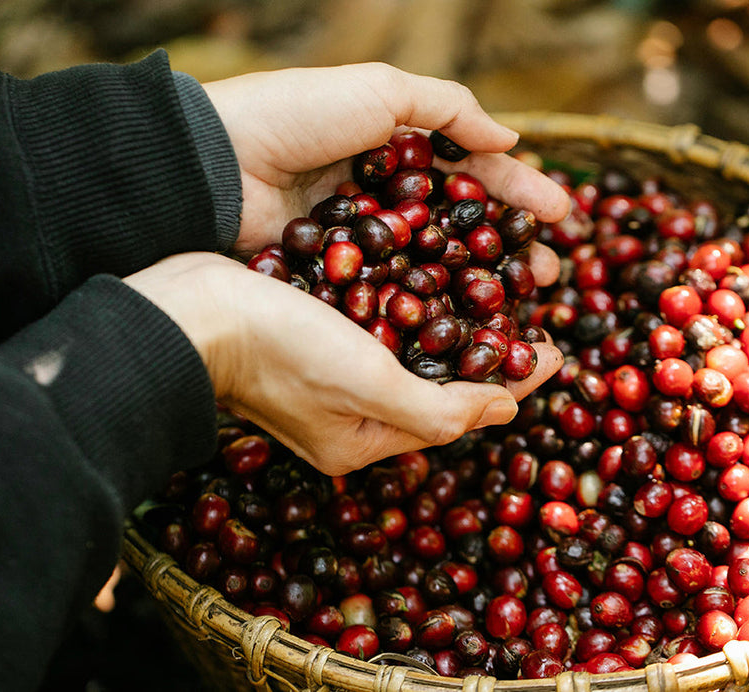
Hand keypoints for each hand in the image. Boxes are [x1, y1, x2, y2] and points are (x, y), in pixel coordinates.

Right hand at [124, 253, 562, 475]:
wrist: (191, 312)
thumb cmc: (279, 351)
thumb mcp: (367, 386)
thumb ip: (439, 408)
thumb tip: (506, 410)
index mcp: (365, 438)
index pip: (460, 413)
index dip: (514, 381)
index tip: (557, 349)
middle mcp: (350, 412)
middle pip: (438, 383)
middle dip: (489, 352)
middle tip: (532, 314)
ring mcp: (328, 375)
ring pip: (411, 351)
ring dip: (455, 323)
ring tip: (495, 288)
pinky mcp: (311, 334)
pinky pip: (380, 323)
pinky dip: (413, 304)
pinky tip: (431, 274)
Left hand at [202, 63, 568, 282]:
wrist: (216, 164)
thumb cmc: (297, 116)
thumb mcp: (381, 92)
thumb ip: (449, 109)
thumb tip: (511, 141)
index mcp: (395, 150)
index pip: (472, 174)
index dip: (519, 193)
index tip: (565, 216)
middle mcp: (384, 200)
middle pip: (461, 230)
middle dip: (510, 251)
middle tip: (552, 277)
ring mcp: (361, 244)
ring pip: (433, 270)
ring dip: (479, 289)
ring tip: (521, 307)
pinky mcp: (336, 280)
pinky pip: (391, 296)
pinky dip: (426, 311)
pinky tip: (462, 327)